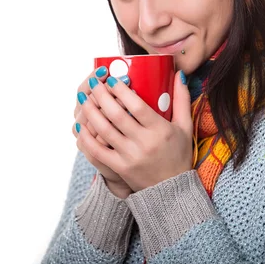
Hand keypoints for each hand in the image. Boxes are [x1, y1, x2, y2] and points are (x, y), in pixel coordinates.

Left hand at [76, 71, 192, 192]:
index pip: (136, 106)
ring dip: (90, 112)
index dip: (121, 91)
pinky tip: (80, 124)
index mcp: (160, 130)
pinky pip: (97, 150)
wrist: (172, 190)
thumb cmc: (178, 154)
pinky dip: (86, 136)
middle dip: (101, 96)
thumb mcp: (184, 127)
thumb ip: (182, 99)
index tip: (112, 79)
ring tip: (84, 97)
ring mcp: (129, 156)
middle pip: (116, 115)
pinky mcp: (119, 167)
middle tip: (94, 83)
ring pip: (104, 130)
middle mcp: (143, 143)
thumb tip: (179, 74)